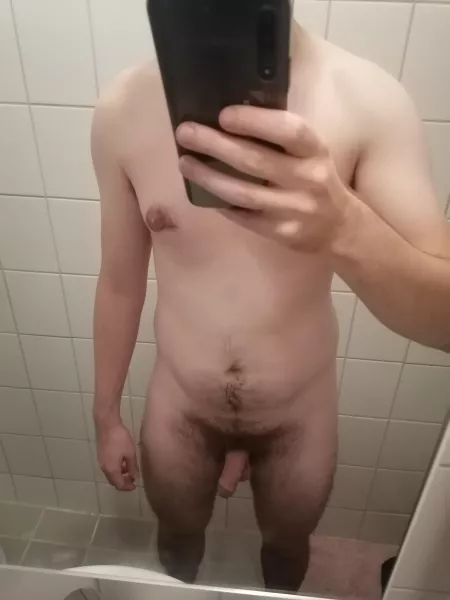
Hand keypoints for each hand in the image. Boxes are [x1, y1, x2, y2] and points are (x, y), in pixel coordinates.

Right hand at [96, 422, 138, 490]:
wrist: (107, 425)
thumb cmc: (120, 439)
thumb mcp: (130, 453)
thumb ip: (132, 466)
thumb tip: (134, 476)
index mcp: (111, 469)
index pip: (119, 484)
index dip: (127, 487)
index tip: (135, 486)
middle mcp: (104, 468)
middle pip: (113, 481)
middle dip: (123, 482)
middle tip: (133, 480)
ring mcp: (101, 462)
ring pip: (111, 474)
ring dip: (119, 475)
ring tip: (130, 471)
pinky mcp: (101, 455)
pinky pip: (109, 468)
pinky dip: (116, 469)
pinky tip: (123, 463)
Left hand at [176, 106, 352, 252]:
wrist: (339, 227)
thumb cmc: (316, 179)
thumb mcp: (310, 153)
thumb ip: (281, 138)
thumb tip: (230, 119)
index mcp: (315, 151)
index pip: (288, 130)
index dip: (254, 121)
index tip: (223, 114)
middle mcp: (307, 179)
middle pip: (255, 160)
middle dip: (215, 145)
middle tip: (185, 133)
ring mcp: (294, 209)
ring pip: (243, 193)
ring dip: (209, 177)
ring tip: (185, 163)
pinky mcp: (282, 233)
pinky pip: (244, 217)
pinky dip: (221, 204)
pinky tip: (204, 193)